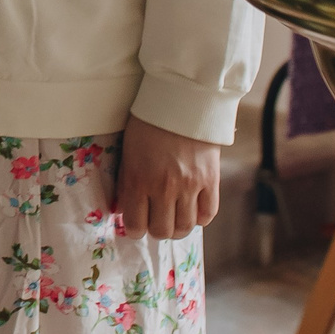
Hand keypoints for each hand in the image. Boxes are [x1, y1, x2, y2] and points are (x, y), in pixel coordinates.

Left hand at [113, 114, 220, 239]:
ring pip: (185, 227)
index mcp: (138, 179)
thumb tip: (123, 209)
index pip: (134, 223)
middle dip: (155, 230)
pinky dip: (199, 218)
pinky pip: (207, 214)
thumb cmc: (148, 123)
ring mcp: (190, 186)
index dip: (133, 229)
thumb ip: (127, 181)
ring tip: (173, 219)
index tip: (134, 225)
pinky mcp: (211, 181)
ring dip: (178, 228)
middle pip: (161, 230)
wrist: (181, 102)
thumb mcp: (128, 152)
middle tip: (154, 222)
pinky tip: (192, 211)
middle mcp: (163, 187)